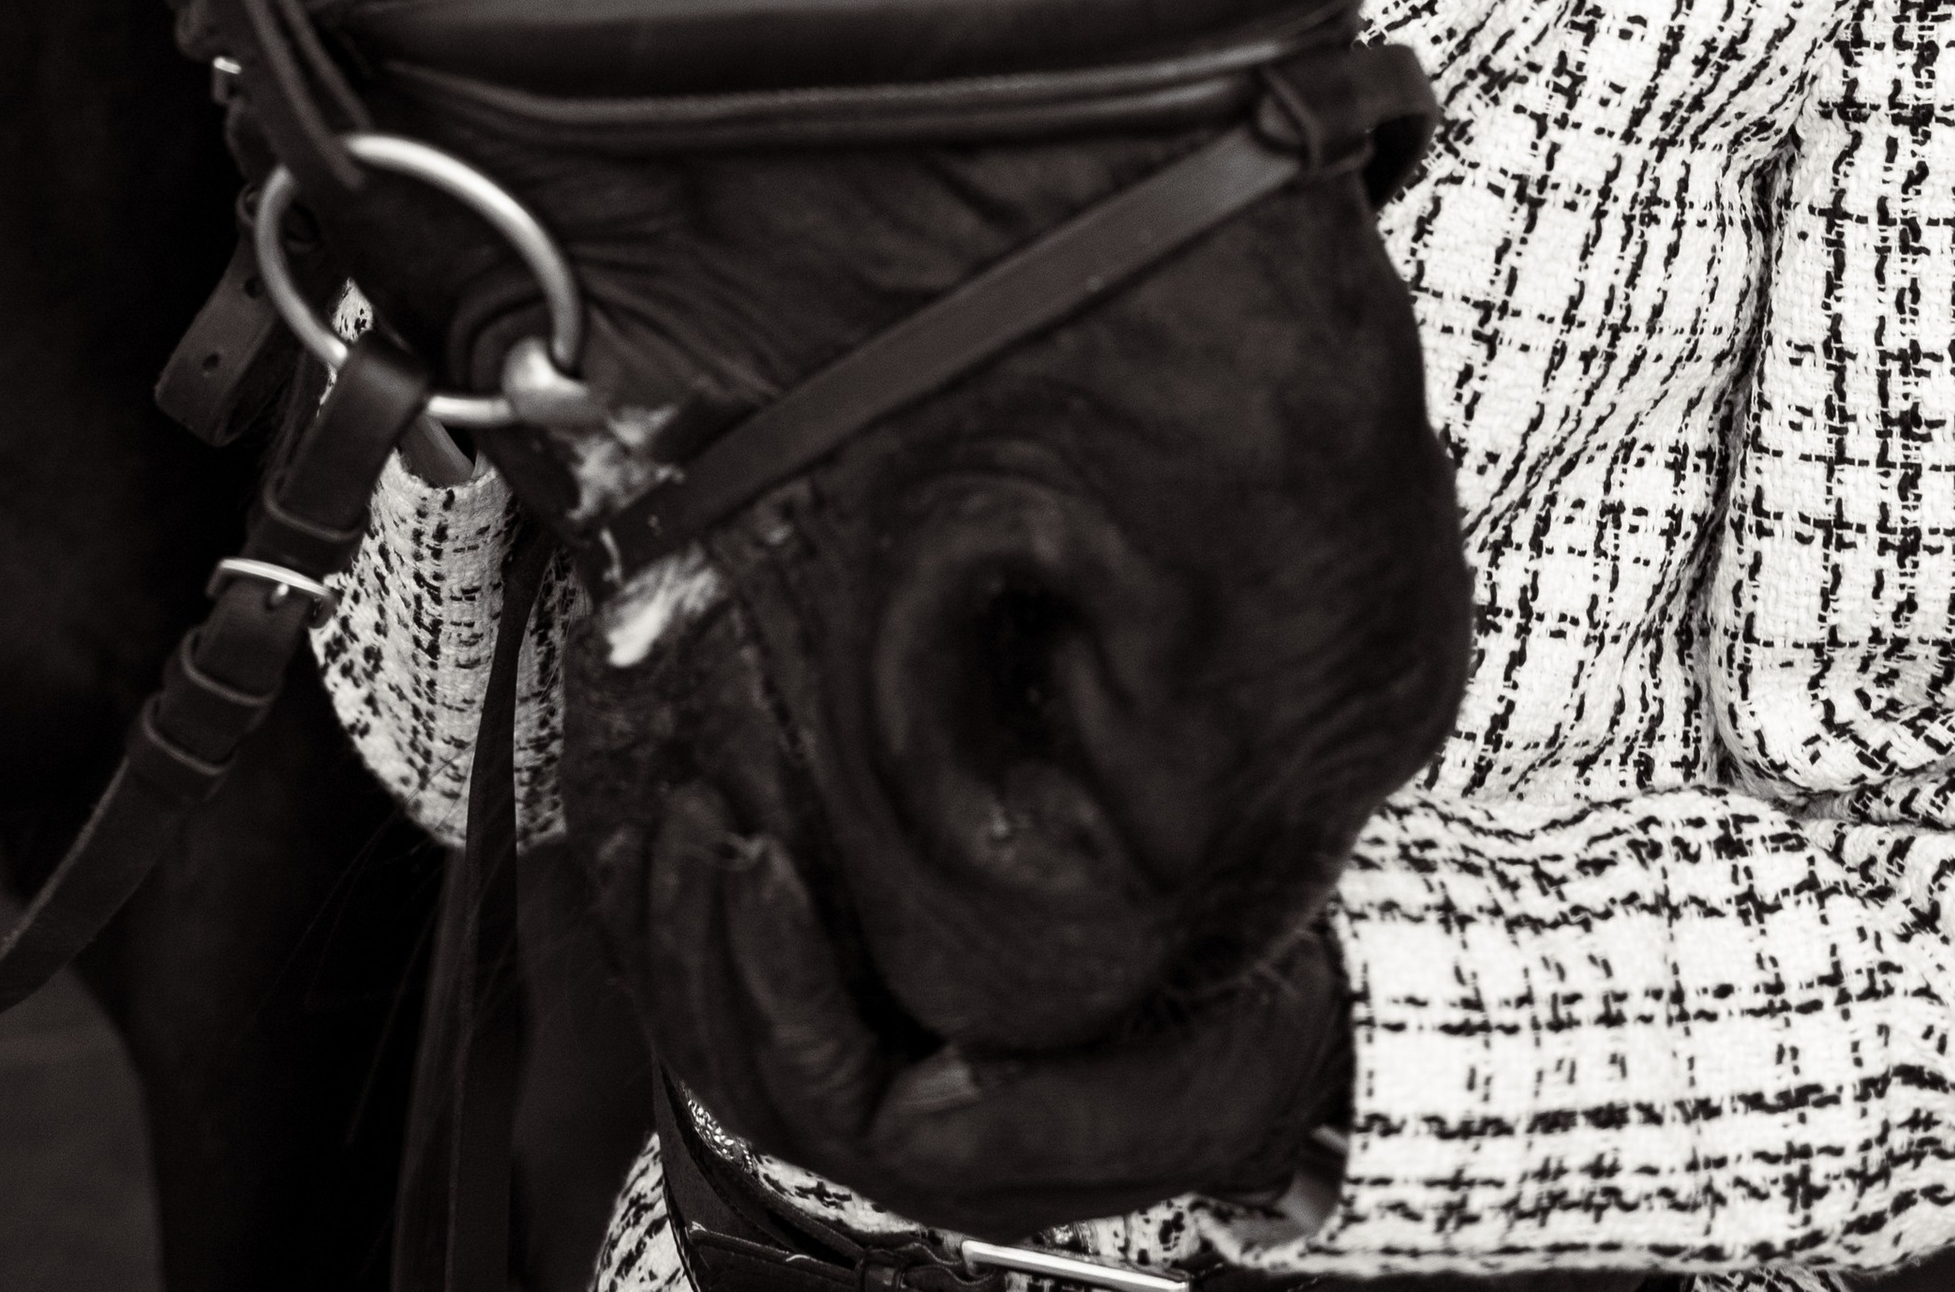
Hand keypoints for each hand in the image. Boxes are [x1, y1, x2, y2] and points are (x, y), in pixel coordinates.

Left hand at [643, 784, 1347, 1242]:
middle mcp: (893, 1117)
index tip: (762, 858)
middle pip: (737, 1059)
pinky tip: (672, 827)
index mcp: (953, 1150)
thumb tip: (912, 1117)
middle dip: (694, 936)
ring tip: (671, 803)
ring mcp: (876, 1053)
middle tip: (691, 806)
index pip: (812, 1085)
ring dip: (675, 920)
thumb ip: (1050, 1121)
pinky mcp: (874, 989)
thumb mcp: (1185, 1095)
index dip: (769, 978)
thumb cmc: (1238, 1050)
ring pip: (722, 1021)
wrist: (1283, 1022)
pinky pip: (748, 966)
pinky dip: (695, 905)